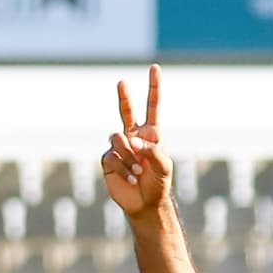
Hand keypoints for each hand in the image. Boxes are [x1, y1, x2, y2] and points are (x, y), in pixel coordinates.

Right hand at [94, 68, 169, 221]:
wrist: (145, 203)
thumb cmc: (159, 184)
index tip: (155, 68)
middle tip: (122, 83)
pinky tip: (130, 178)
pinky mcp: (108, 160)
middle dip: (125, 97)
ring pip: (118, 138)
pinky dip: (123, 167)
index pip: (153, 106)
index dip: (154, 88)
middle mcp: (134, 136)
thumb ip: (153, 151)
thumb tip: (134, 141)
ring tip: (137, 171)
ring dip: (129, 156)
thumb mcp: (164, 167)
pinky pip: (112, 156)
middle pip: (127, 111)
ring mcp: (120, 148)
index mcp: (151, 134)